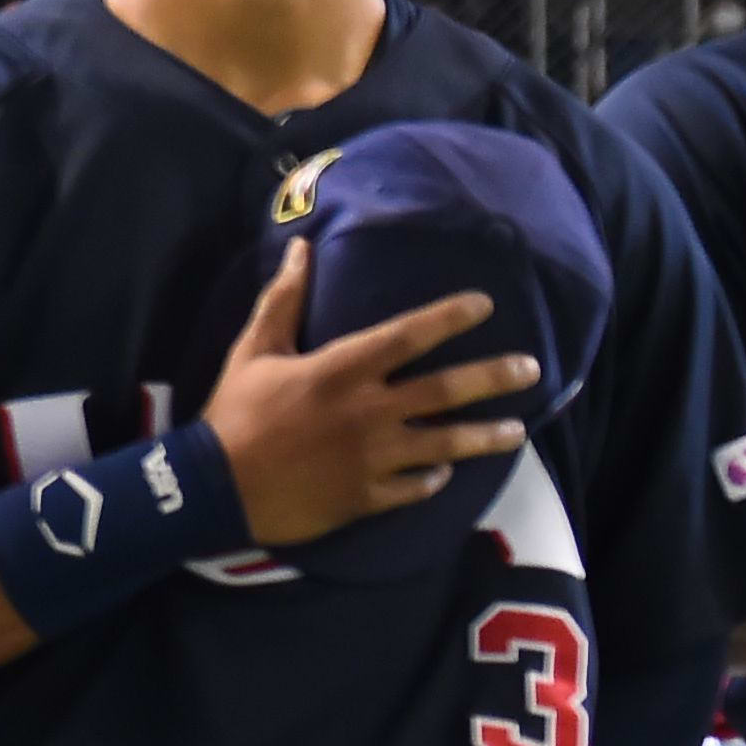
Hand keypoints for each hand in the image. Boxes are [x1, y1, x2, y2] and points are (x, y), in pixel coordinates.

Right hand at [198, 240, 535, 548]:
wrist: (213, 488)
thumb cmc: (234, 413)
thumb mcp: (255, 350)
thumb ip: (284, 300)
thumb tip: (301, 248)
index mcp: (342, 370)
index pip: (408, 335)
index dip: (450, 317)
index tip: (486, 305)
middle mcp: (369, 412)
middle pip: (446, 391)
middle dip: (494, 378)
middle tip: (531, 370)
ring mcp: (373, 458)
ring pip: (446, 445)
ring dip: (486, 437)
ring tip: (518, 433)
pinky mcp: (368, 497)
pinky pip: (416, 488)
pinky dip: (435, 479)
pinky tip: (448, 472)